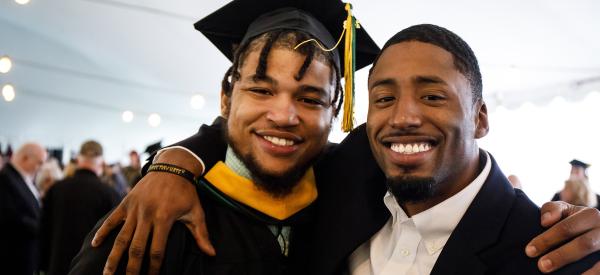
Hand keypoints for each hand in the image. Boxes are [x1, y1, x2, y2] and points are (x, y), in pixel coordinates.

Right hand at [92, 149, 214, 274]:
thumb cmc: (186, 192)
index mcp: (164, 218)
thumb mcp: (196, 212)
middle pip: (136, 248)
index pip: (157, 250)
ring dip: (113, 257)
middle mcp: (146, 215)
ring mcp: (134, 209)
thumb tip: (211, 253)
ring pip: (121, 238)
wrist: (172, 167)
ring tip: (107, 274)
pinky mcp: (126, 203)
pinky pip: (111, 220)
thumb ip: (201, 234)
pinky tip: (95, 245)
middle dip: (132, 268)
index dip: (155, 267)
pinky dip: (102, 232)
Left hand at [526, 201, 599, 273]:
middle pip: (583, 244)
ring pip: (598, 263)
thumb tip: (545, 221)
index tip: (529, 251)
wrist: (599, 230)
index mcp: (590, 215)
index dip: (547, 239)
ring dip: (583, 273)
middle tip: (542, 266)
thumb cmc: (576, 221)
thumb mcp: (566, 211)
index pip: (566, 228)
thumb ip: (553, 209)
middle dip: (561, 256)